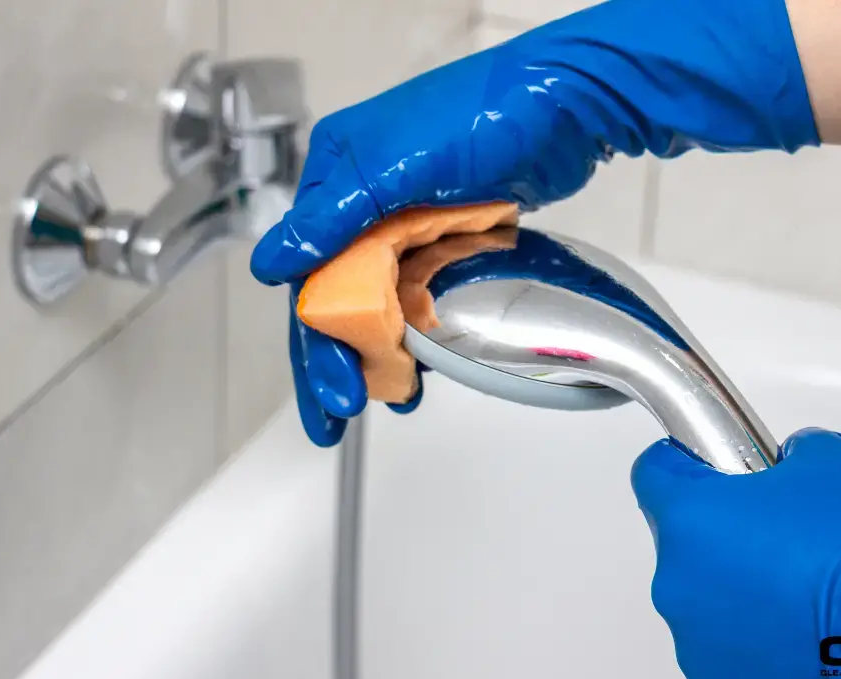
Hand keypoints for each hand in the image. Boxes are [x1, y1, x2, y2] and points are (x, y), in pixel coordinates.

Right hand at [251, 0, 819, 445]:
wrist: (568, 106)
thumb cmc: (488, 113)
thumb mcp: (399, 165)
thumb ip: (335, 217)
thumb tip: (272, 264)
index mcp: (339, 180)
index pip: (310, 276)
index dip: (316, 338)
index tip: (332, 390)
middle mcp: (364, 202)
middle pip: (339, 296)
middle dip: (337, 358)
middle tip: (341, 411)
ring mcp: (408, 223)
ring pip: (378, 303)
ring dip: (378, 353)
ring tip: (390, 398)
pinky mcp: (447, 238)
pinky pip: (419, 297)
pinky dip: (418, 334)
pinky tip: (423, 368)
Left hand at [632, 428, 840, 678]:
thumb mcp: (833, 466)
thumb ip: (793, 454)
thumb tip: (792, 464)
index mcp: (690, 518)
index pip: (655, 471)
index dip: (686, 462)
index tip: (709, 466)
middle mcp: (676, 580)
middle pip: (683, 541)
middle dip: (724, 534)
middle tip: (780, 536)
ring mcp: (692, 638)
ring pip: (704, 597)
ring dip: (739, 589)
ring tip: (801, 591)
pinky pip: (725, 646)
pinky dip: (754, 637)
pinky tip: (802, 633)